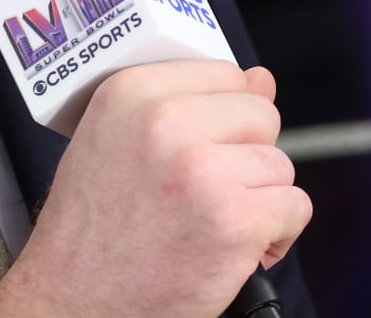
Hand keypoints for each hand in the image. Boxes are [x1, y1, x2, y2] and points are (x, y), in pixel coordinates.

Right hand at [0, 61, 310, 317]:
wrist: (76, 295)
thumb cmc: (94, 225)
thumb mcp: (117, 141)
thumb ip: (187, 104)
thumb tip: (262, 78)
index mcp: (130, 92)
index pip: (224, 73)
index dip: (224, 116)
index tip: (206, 144)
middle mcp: (163, 122)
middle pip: (261, 116)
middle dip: (247, 155)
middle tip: (210, 189)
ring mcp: (201, 170)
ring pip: (280, 165)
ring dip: (260, 199)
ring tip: (215, 221)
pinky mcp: (234, 220)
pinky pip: (294, 207)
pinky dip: (275, 234)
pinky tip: (236, 247)